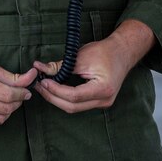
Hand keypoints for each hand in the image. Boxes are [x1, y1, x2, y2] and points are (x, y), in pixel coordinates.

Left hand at [31, 21, 153, 113]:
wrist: (122, 52)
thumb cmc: (104, 52)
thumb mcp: (80, 57)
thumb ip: (59, 66)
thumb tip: (39, 68)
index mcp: (103, 89)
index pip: (74, 96)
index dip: (55, 90)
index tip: (43, 81)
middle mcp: (105, 100)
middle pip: (72, 106)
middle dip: (53, 97)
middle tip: (39, 86)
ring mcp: (103, 103)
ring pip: (74, 108)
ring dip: (57, 99)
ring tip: (44, 87)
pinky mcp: (99, 101)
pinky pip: (79, 104)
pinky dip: (65, 98)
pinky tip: (55, 89)